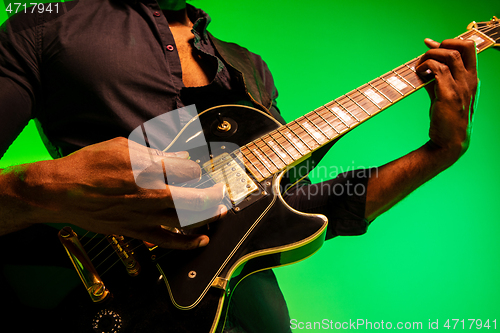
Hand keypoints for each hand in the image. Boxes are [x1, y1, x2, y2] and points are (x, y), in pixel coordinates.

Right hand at [26, 137, 225, 248]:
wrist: (61, 191)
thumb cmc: (89, 165)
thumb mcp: (122, 146)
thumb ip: (153, 153)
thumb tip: (177, 157)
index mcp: (149, 169)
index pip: (188, 170)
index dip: (197, 168)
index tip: (199, 167)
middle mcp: (151, 194)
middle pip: (195, 197)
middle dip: (214, 193)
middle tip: (222, 191)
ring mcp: (145, 215)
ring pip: (186, 220)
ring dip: (207, 216)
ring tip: (219, 211)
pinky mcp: (136, 230)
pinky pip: (166, 240)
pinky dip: (186, 243)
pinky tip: (201, 241)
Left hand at [416, 38, 478, 162]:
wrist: (450, 141)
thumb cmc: (447, 119)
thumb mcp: (445, 95)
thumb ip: (437, 80)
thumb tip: (424, 66)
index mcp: (472, 79)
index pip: (469, 50)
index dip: (450, 41)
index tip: (430, 43)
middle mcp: (470, 81)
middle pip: (464, 46)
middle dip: (444, 42)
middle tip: (427, 51)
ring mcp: (461, 87)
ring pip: (450, 55)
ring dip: (431, 54)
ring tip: (419, 64)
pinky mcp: (449, 95)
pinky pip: (438, 70)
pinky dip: (425, 66)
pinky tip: (417, 72)